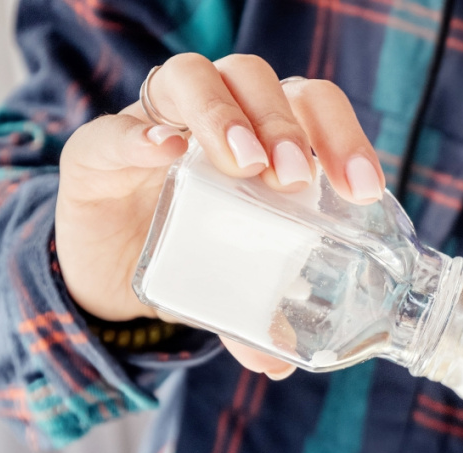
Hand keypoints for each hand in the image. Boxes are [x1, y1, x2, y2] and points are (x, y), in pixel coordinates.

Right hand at [53, 53, 386, 378]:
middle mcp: (215, 115)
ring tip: (245, 165)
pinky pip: (115, 127)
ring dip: (225, 115)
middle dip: (284, 123)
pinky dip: (143, 135)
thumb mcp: (233, 285)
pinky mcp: (97, 150)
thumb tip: (278, 364)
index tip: (365, 189)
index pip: (312, 106)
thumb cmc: (193, 254)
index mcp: (264, 136)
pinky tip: (167, 154)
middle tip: (295, 178)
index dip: (344, 135)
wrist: (108, 265)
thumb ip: (255, 318)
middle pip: (255, 79)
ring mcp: (154, 124)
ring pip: (192, 77)